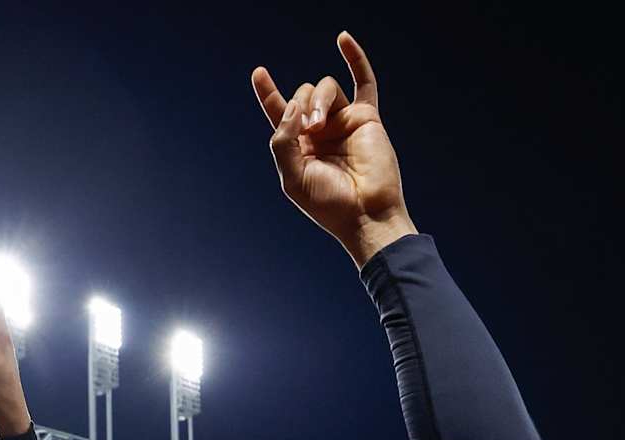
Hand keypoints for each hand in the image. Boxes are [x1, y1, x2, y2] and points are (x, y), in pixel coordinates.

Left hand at [251, 32, 415, 265]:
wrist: (365, 214)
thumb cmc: (329, 204)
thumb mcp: (292, 177)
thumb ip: (282, 140)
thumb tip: (293, 106)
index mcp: (298, 146)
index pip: (279, 112)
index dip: (268, 92)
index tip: (258, 73)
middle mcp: (319, 131)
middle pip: (302, 94)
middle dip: (300, 105)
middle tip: (308, 130)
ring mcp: (342, 122)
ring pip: (325, 87)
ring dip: (318, 100)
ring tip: (320, 126)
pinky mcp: (366, 118)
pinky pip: (363, 80)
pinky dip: (354, 57)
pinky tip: (343, 38)